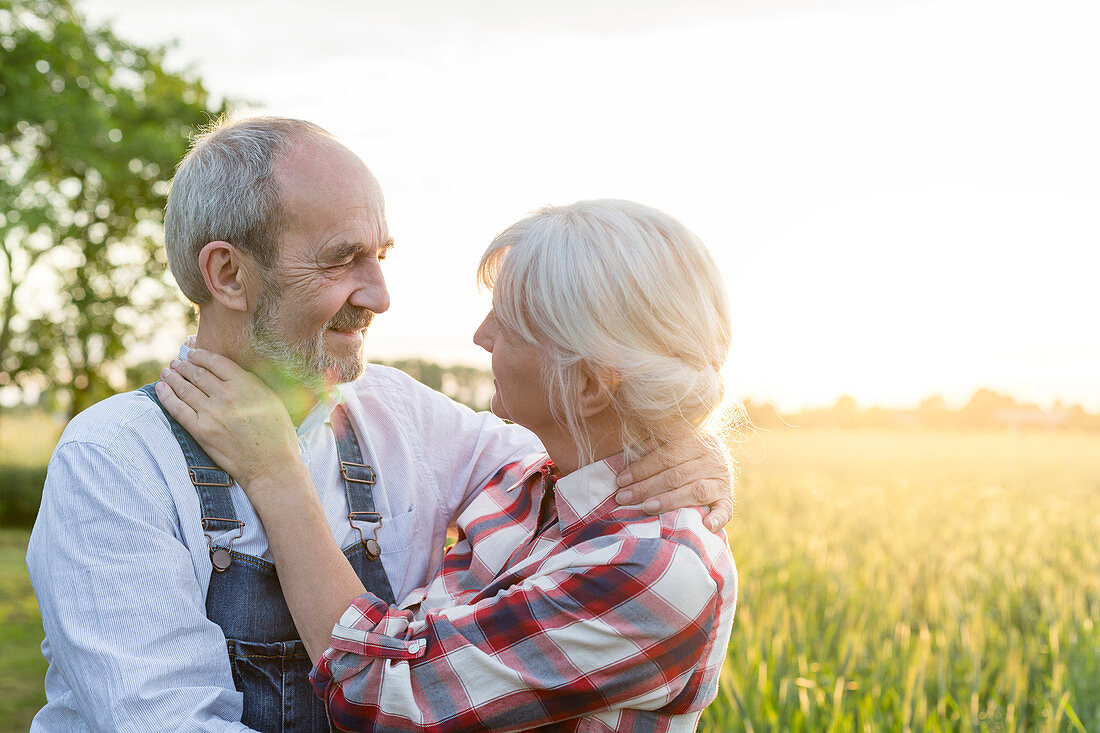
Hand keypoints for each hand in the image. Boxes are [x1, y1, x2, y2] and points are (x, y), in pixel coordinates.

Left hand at [155, 349, 300, 489]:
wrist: (271, 465)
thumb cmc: (278, 434)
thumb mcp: (272, 399)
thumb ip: (252, 383)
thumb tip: (233, 373)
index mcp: (246, 384)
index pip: (216, 362)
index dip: (201, 355)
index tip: (193, 353)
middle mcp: (226, 395)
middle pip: (198, 373)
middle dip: (184, 365)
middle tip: (177, 362)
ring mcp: (211, 413)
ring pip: (185, 388)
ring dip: (173, 377)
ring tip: (167, 371)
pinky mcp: (201, 431)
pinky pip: (177, 409)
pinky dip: (166, 396)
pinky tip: (161, 388)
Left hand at [613, 432, 733, 532]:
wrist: (714, 456)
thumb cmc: (682, 452)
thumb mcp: (670, 443)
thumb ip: (653, 449)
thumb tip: (625, 462)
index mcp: (695, 440)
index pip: (665, 456)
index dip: (641, 468)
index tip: (620, 480)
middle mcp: (711, 458)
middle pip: (676, 475)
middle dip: (647, 487)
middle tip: (624, 497)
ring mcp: (721, 479)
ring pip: (695, 490)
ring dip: (669, 501)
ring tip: (646, 508)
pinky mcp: (727, 498)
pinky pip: (726, 509)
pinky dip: (718, 518)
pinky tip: (706, 525)